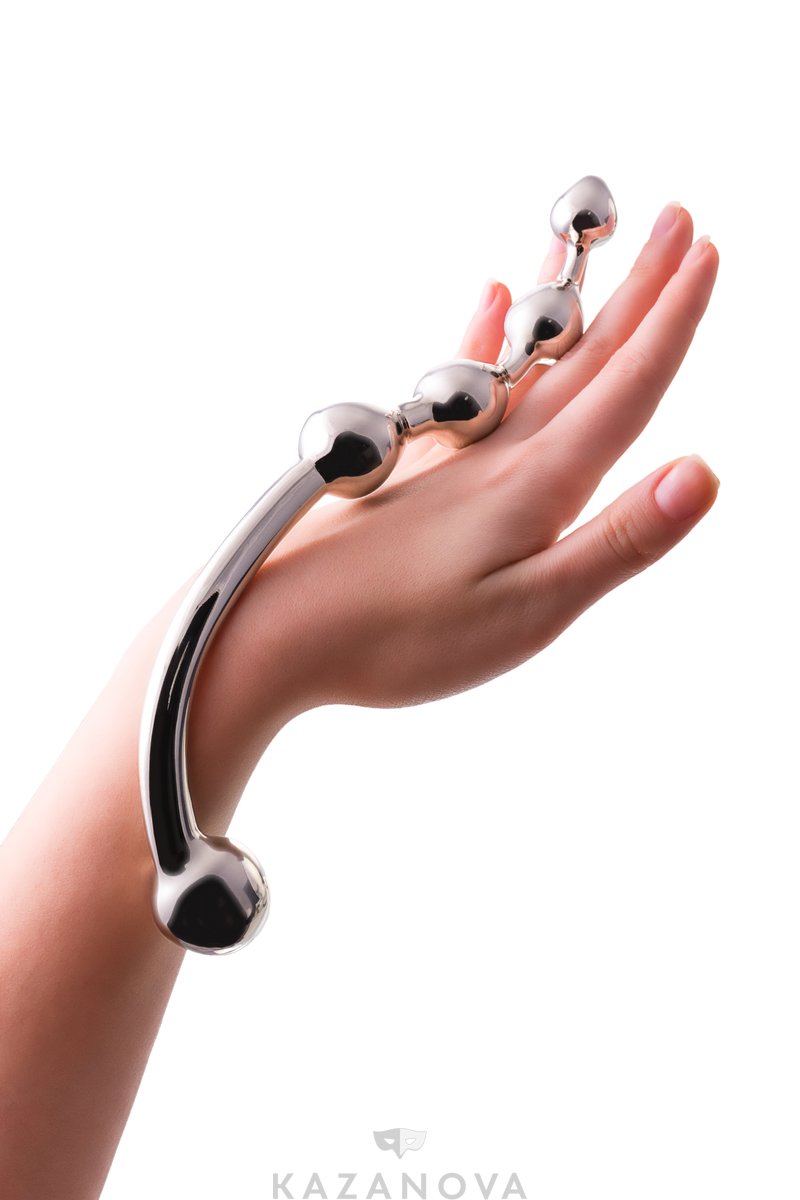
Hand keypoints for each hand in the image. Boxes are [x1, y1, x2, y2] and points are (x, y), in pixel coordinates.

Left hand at [169, 202, 717, 819]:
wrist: (273, 631)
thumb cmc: (401, 636)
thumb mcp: (530, 610)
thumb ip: (617, 541)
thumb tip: (702, 472)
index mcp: (538, 484)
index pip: (626, 388)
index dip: (674, 322)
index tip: (709, 251)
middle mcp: (498, 451)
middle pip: (586, 358)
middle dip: (642, 288)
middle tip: (682, 218)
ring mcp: (448, 450)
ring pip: (527, 358)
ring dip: (570, 300)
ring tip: (590, 240)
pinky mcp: (407, 463)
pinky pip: (458, 378)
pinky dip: (479, 332)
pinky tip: (487, 296)